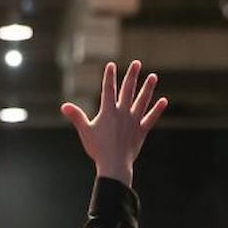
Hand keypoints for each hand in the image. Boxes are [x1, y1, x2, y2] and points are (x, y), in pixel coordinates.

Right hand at [61, 60, 167, 187]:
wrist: (114, 164)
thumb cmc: (98, 149)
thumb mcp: (85, 131)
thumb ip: (76, 116)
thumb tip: (64, 106)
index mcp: (108, 112)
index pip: (108, 89)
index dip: (109, 76)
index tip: (111, 65)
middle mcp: (123, 113)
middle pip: (128, 90)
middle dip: (132, 75)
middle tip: (137, 63)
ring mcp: (134, 121)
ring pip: (142, 101)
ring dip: (148, 88)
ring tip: (153, 76)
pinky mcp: (141, 131)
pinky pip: (151, 118)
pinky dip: (157, 110)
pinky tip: (164, 101)